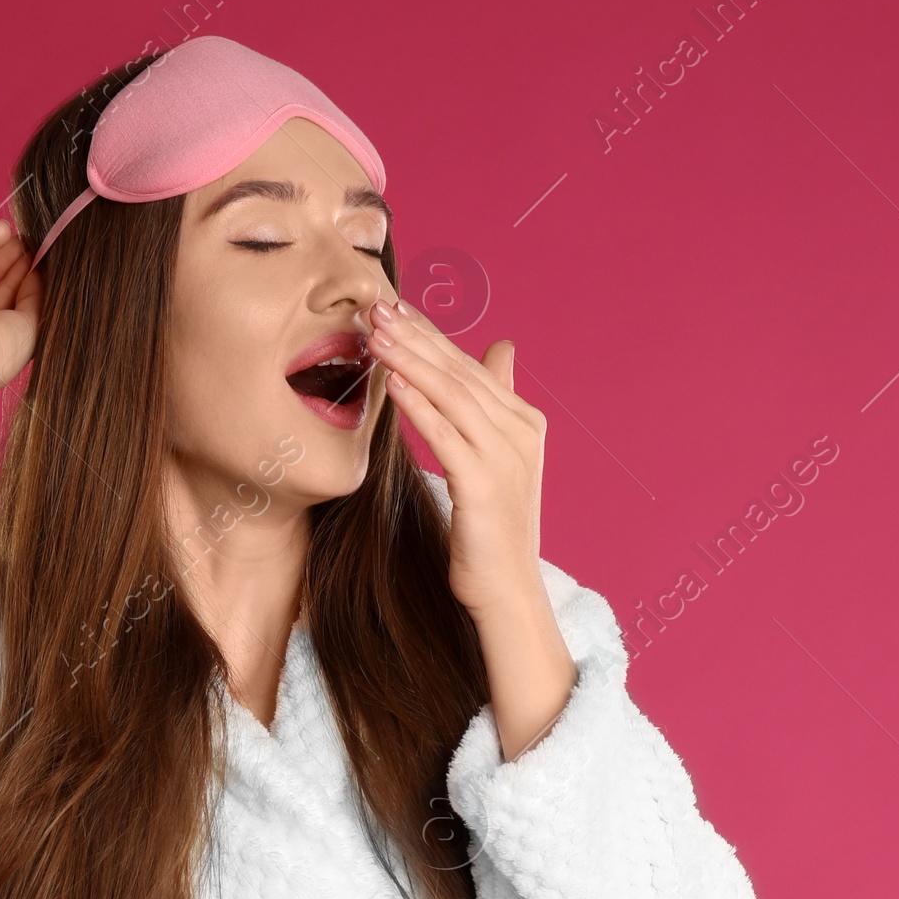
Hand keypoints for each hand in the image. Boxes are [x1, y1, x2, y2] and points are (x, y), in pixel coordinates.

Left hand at [362, 301, 546, 619]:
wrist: (507, 592)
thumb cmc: (490, 533)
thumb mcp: (494, 463)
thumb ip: (494, 406)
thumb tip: (501, 349)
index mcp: (523, 422)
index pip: (470, 366)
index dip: (430, 334)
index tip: (394, 308)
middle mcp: (520, 433)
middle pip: (460, 372)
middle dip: (416, 336)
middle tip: (377, 306)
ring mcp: (505, 457)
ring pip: (452, 394)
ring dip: (411, 359)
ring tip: (374, 334)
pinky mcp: (484, 485)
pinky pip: (445, 435)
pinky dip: (418, 405)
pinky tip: (392, 382)